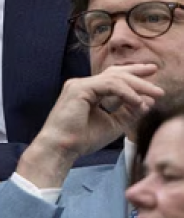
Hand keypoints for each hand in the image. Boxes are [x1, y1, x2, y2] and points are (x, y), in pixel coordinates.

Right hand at [16, 63, 160, 188]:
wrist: (62, 147)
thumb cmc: (82, 139)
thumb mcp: (113, 124)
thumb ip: (129, 112)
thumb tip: (148, 101)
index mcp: (88, 91)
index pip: (112, 78)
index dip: (132, 75)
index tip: (152, 74)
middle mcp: (83, 84)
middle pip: (114, 72)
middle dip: (137, 72)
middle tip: (155, 70)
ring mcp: (79, 85)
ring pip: (114, 78)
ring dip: (137, 85)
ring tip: (155, 94)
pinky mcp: (79, 89)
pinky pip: (108, 85)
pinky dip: (126, 92)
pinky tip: (137, 101)